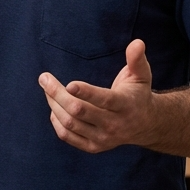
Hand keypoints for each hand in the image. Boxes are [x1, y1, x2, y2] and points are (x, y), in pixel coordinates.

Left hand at [38, 40, 156, 153]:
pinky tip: (54, 107)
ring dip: (54, 105)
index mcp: (125, 105)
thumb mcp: (141, 76)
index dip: (86, 92)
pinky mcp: (93, 147)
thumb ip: (136, 60)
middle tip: (44, 78)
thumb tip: (137, 42)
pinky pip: (68, 136)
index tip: (69, 84)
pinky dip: (56, 121)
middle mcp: (114, 124)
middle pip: (80, 111)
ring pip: (70, 123)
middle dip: (58, 94)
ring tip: (47, 88)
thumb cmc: (137, 94)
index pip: (104, 100)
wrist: (145, 125)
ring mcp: (103, 138)